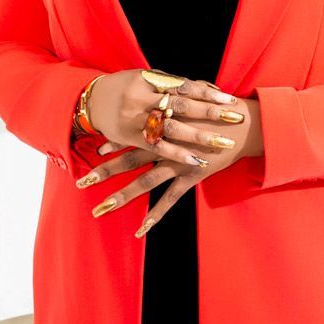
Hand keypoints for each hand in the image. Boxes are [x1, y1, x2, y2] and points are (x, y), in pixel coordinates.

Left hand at [78, 83, 260, 236]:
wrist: (243, 125)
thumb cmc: (218, 109)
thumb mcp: (194, 96)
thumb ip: (174, 98)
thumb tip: (158, 95)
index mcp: (164, 125)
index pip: (132, 135)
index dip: (112, 144)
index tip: (92, 152)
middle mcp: (167, 144)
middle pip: (130, 160)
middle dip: (104, 172)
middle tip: (81, 183)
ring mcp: (179, 162)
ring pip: (144, 183)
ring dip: (121, 197)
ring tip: (100, 209)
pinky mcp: (193, 176)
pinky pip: (171, 199)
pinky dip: (155, 214)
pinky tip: (140, 229)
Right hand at [85, 69, 239, 166]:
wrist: (90, 101)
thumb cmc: (125, 86)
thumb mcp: (147, 77)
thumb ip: (175, 84)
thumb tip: (209, 90)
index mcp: (149, 80)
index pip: (184, 87)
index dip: (207, 94)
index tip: (229, 100)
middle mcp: (142, 99)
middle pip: (182, 106)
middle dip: (211, 113)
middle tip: (236, 117)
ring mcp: (135, 119)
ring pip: (173, 128)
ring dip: (199, 136)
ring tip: (223, 142)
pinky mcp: (130, 137)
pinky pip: (157, 147)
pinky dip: (177, 154)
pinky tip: (196, 159)